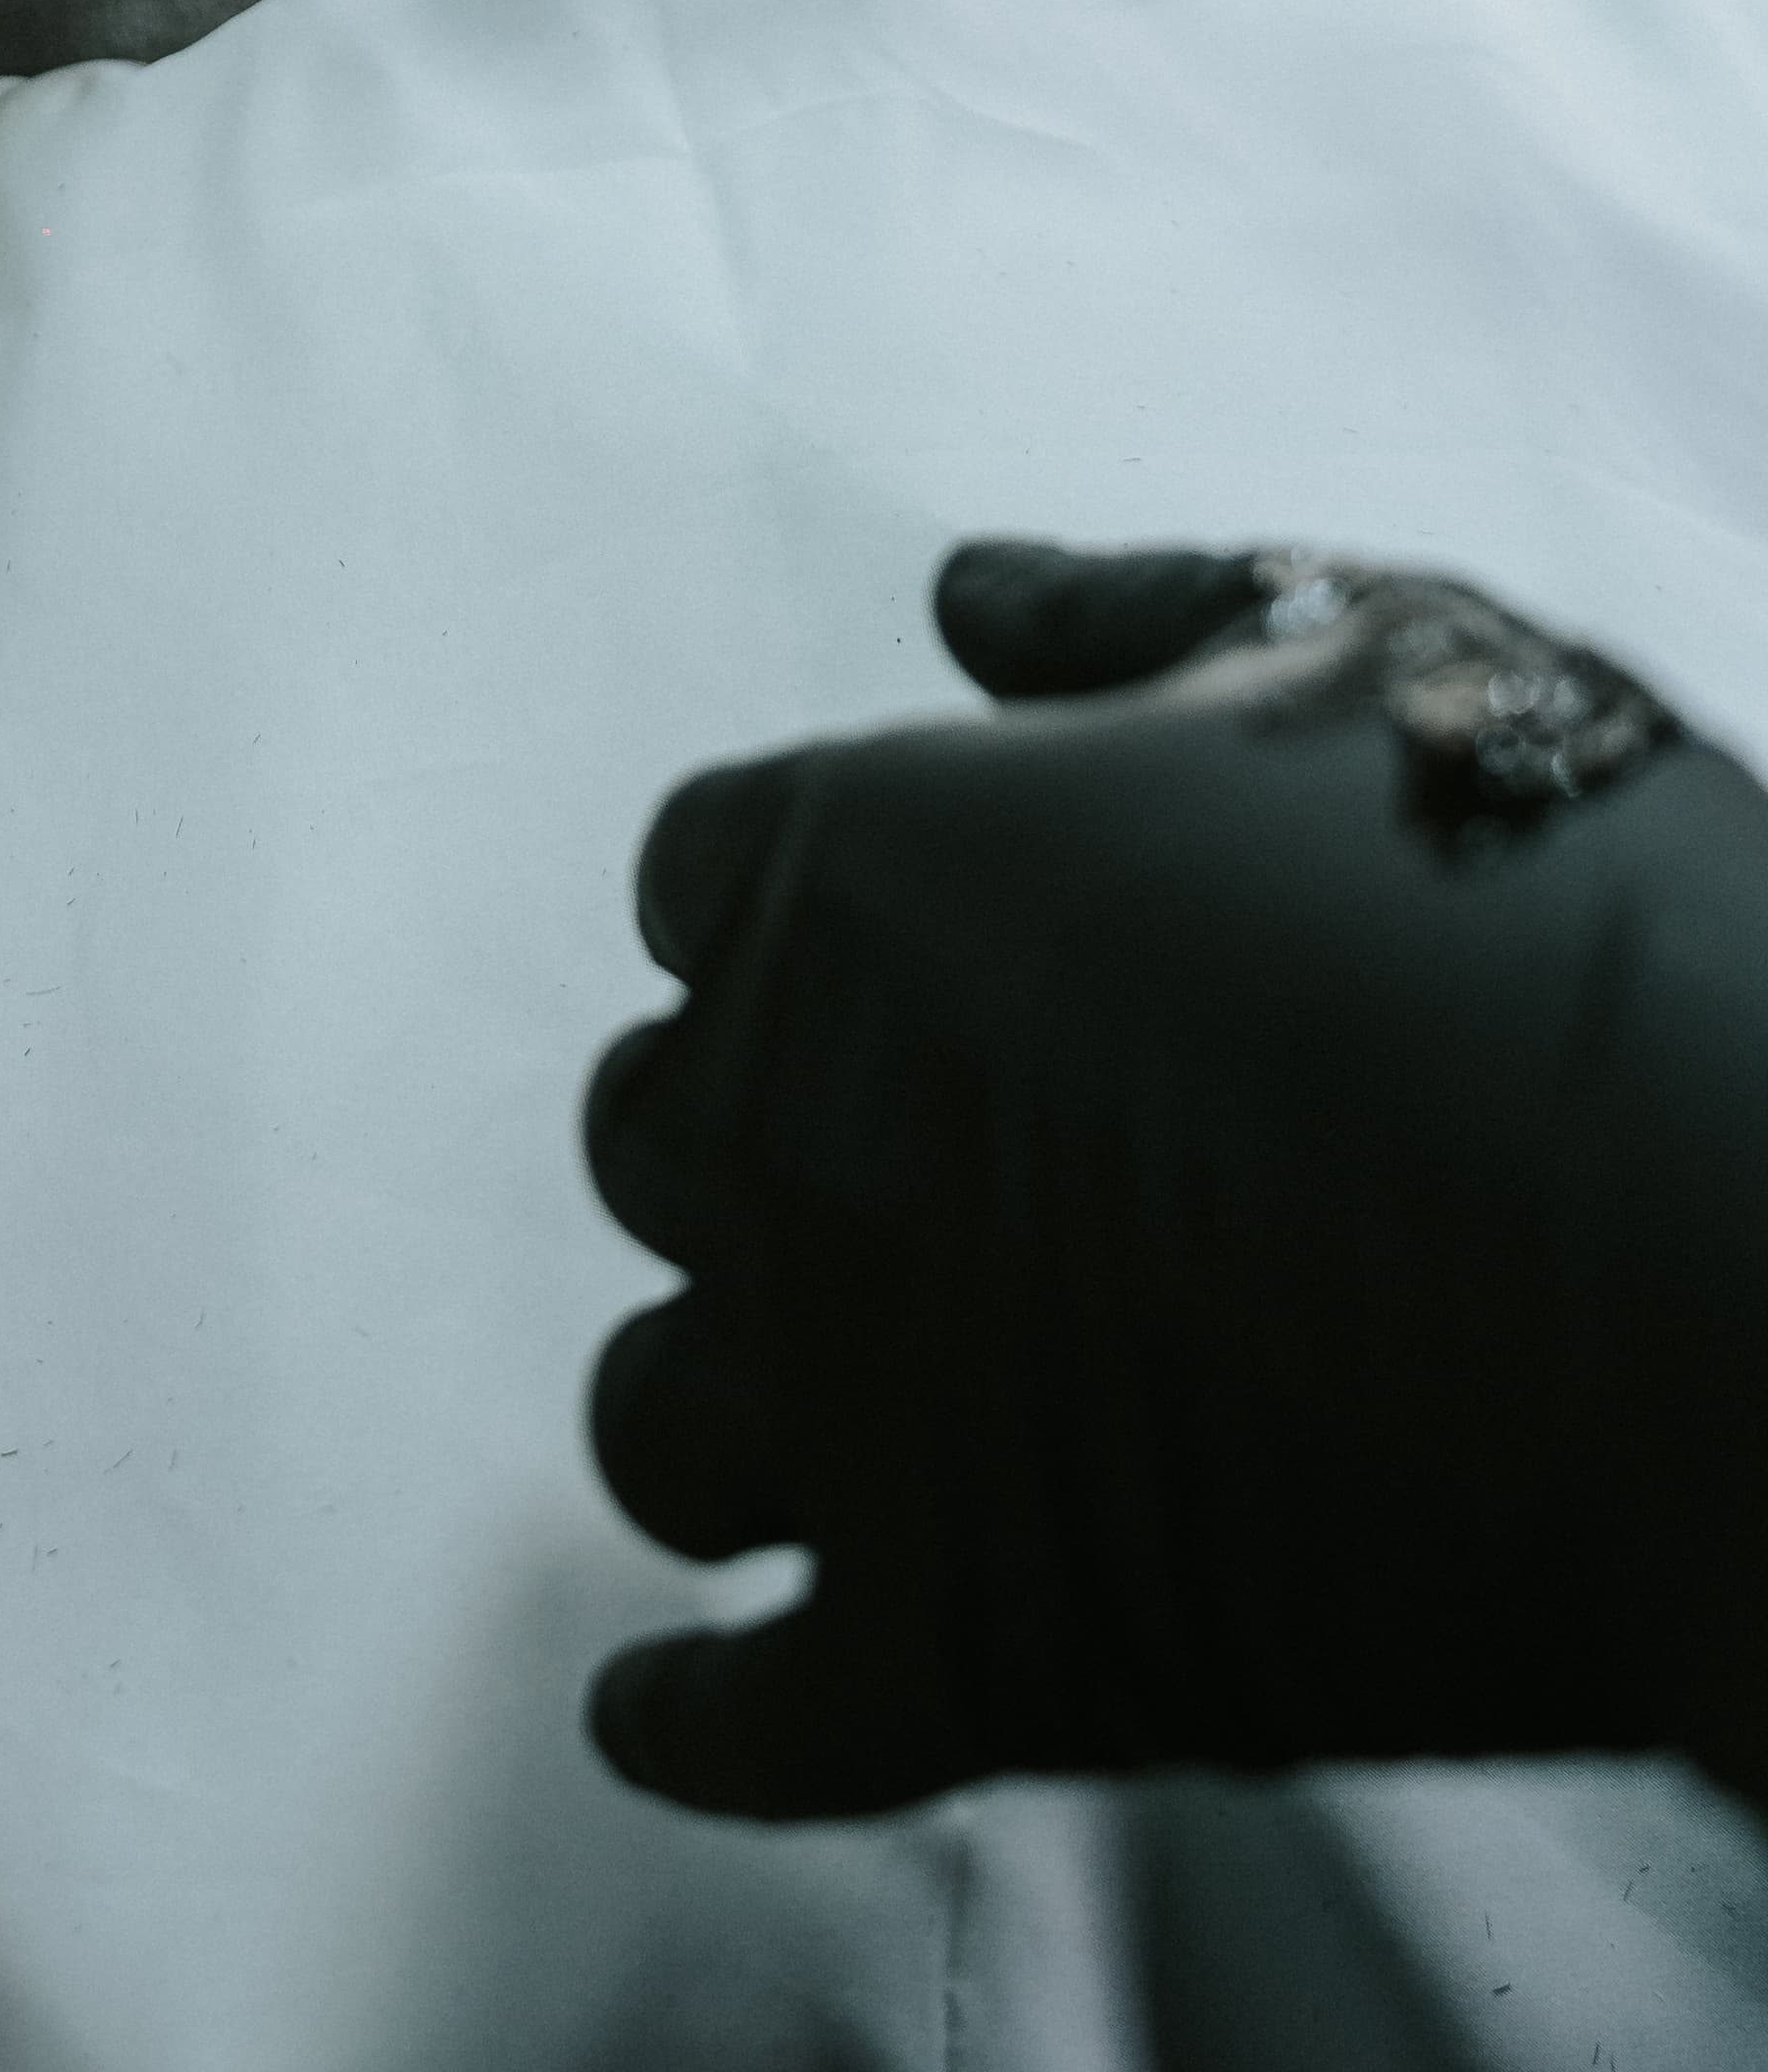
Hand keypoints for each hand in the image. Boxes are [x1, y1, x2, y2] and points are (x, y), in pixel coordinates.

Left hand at [580, 537, 1767, 1819]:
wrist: (1754, 1283)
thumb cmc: (1588, 936)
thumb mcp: (1373, 658)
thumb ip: (1134, 618)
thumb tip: (973, 597)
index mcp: (856, 866)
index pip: (702, 883)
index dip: (811, 921)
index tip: (913, 974)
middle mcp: (795, 1125)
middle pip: (659, 1138)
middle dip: (763, 1147)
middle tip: (921, 1175)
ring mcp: (865, 1409)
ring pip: (666, 1422)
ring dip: (739, 1410)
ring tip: (850, 1409)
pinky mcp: (973, 1656)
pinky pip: (740, 1719)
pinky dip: (693, 1716)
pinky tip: (676, 1701)